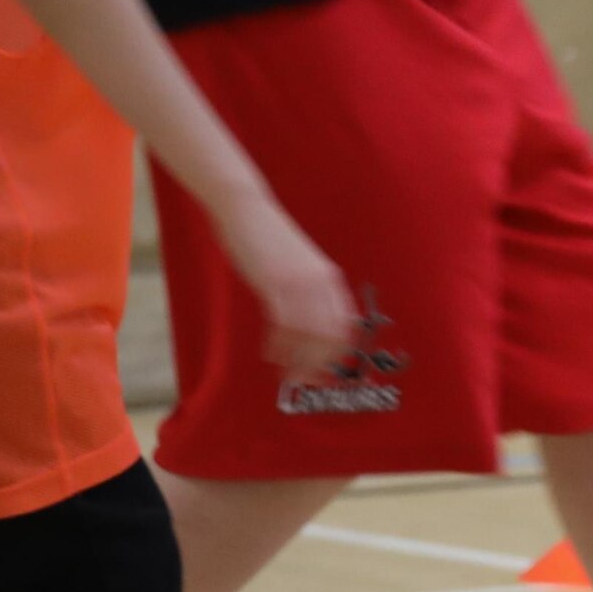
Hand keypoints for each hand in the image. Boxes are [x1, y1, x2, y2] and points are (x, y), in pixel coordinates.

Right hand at [227, 204, 366, 384]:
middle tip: (304, 382)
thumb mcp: (298, 265)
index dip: (338, 354)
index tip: (327, 374)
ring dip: (298, 360)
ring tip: (286, 375)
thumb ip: (307, 290)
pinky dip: (279, 345)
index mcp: (329, 278)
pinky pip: (282, 323)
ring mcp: (299, 282)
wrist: (247, 209)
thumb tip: (308, 323)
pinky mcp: (274, 282)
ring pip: (309, 334)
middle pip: (331, 335)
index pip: (345, 325)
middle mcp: (320, 282)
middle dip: (320, 364)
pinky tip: (270, 354)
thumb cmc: (268, 240)